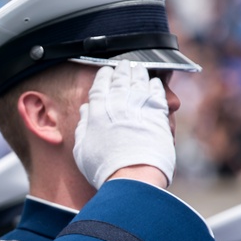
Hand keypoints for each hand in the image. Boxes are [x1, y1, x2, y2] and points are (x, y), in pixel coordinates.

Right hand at [74, 61, 174, 188]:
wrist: (132, 175)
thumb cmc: (105, 168)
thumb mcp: (82, 149)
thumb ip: (83, 126)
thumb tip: (86, 111)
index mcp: (97, 111)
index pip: (99, 85)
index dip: (102, 76)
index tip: (105, 71)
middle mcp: (117, 104)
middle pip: (120, 79)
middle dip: (121, 70)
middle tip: (123, 65)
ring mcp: (139, 106)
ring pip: (139, 80)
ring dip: (138, 72)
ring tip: (138, 69)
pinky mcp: (158, 113)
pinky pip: (157, 92)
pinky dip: (155, 85)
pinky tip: (154, 82)